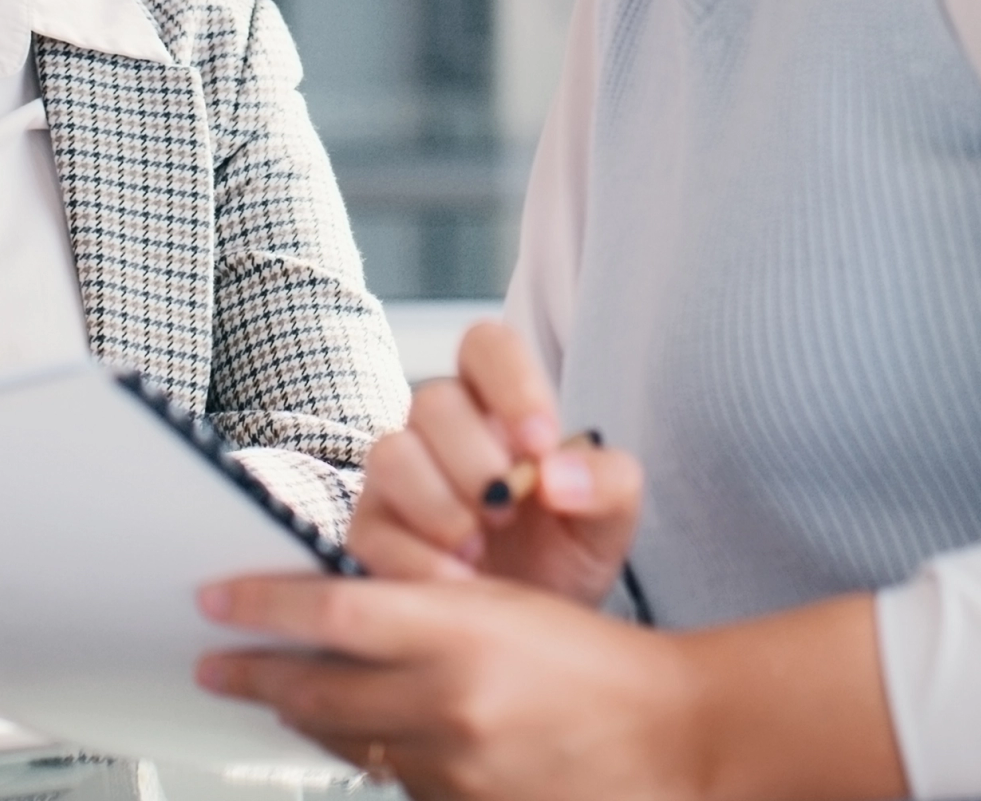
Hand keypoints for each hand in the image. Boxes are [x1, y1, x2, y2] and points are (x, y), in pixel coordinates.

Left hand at [194, 573, 701, 800]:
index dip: (260, 606)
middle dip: (253, 675)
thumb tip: (329, 608)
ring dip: (301, 714)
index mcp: (459, 632)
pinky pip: (390, 781)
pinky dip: (365, 754)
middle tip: (214, 664)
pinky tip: (360, 734)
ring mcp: (454, 769)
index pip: (330, 613)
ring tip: (274, 693)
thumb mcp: (499, 604)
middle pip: (315, 688)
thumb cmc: (593, 661)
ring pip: (345, 740)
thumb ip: (415, 608)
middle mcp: (448, 703)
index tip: (214, 600)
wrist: (672, 736)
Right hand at [355, 321, 639, 603]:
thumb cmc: (564, 554)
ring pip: (389, 454)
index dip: (510, 381)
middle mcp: (440, 430)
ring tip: (477, 547)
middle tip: (507, 510)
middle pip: (433, 400)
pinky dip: (416, 558)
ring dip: (438, 504)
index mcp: (499, 406)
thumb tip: (556, 476)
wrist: (531, 634)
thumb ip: (606, 482)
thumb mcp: (609, 520)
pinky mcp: (371, 531)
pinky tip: (457, 582)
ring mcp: (397, 477)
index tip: (540, 443)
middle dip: (474, 459)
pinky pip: (371, 528)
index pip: (486, 346)